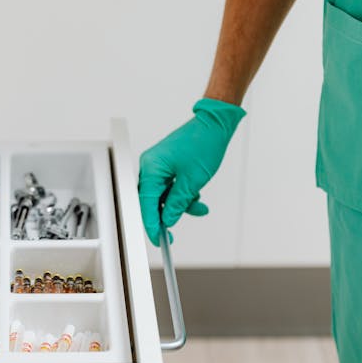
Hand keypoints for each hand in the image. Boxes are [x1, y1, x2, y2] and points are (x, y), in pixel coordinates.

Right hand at [138, 98, 245, 245]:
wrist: (215, 123)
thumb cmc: (204, 143)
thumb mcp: (193, 181)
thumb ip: (177, 203)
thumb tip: (168, 220)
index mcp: (151, 168)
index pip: (146, 203)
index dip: (151, 224)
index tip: (157, 239)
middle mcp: (150, 166)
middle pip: (152, 201)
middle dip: (167, 215)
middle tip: (172, 234)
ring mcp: (158, 165)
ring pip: (163, 195)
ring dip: (179, 204)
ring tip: (199, 207)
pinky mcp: (166, 165)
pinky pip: (169, 187)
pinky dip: (181, 195)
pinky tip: (196, 197)